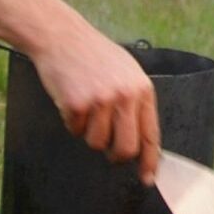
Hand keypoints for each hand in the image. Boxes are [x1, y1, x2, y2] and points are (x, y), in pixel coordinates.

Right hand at [30, 22, 161, 183]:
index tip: (147, 177)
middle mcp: (124, 96)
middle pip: (126, 148)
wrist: (62, 36)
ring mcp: (100, 100)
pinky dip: (71, 121)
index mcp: (141, 89)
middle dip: (117, 156)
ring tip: (86, 108)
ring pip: (97, 142)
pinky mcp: (77, 104)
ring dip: (89, 133)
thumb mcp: (126, 73)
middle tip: (109, 151)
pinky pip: (74, 130)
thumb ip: (135, 103)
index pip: (151, 135)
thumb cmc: (93, 55)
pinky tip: (71, 98)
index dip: (149, 161)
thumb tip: (141, 140)